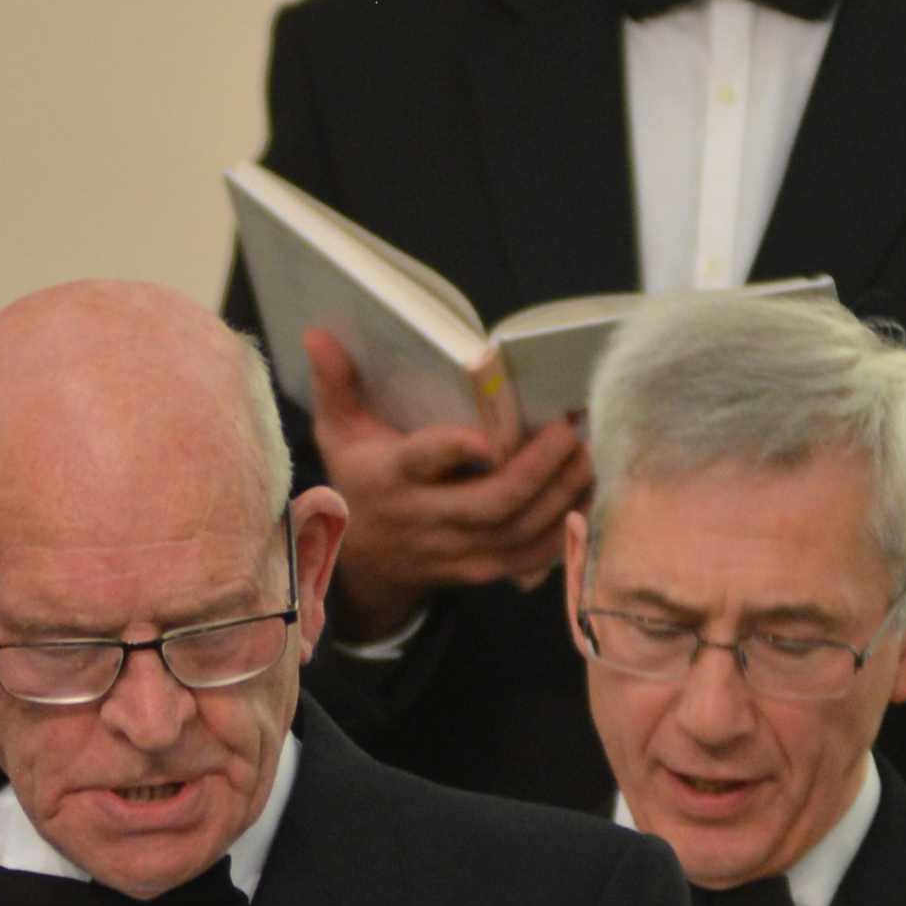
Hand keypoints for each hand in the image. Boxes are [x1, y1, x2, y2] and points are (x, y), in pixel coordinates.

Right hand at [304, 330, 593, 641]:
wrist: (367, 565)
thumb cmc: (361, 483)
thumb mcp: (338, 435)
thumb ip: (336, 384)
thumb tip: (317, 333)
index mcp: (391, 480)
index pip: (424, 464)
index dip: (454, 451)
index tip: (488, 431)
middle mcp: (427, 521)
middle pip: (490, 505)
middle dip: (535, 470)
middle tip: (568, 431)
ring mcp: (460, 553)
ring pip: (521, 532)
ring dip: (562, 494)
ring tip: (588, 452)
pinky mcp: (486, 571)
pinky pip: (535, 555)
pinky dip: (567, 524)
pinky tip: (587, 489)